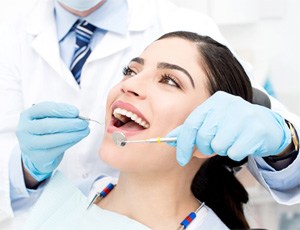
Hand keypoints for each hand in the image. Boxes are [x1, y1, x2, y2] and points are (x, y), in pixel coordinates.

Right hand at [16, 102, 89, 180]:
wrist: (38, 152)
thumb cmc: (47, 131)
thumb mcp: (49, 119)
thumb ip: (62, 116)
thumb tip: (80, 117)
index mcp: (27, 115)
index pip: (43, 109)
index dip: (61, 109)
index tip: (76, 111)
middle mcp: (24, 130)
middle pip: (47, 125)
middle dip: (69, 123)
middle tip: (84, 123)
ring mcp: (29, 145)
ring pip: (53, 139)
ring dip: (72, 134)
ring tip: (85, 130)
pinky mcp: (38, 157)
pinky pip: (57, 149)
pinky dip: (71, 142)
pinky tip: (79, 137)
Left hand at [167, 91, 290, 165]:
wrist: (266, 126)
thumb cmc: (233, 126)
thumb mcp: (211, 123)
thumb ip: (191, 130)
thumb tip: (169, 139)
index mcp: (214, 101)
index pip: (191, 124)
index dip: (183, 144)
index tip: (181, 159)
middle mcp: (228, 104)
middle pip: (203, 136)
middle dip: (204, 149)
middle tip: (212, 148)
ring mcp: (243, 115)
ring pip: (218, 145)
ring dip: (221, 150)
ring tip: (230, 142)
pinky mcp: (256, 129)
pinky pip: (234, 152)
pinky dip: (235, 153)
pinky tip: (241, 144)